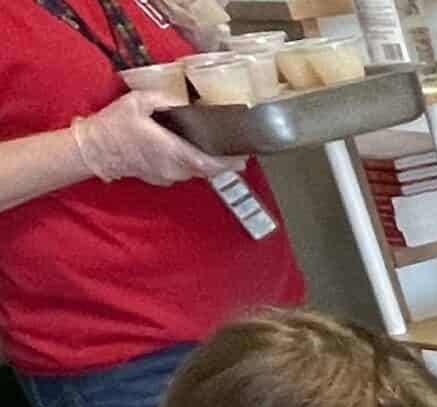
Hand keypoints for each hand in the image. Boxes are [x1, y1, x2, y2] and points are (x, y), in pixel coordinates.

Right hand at [72, 92, 240, 185]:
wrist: (94, 149)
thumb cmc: (114, 125)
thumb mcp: (137, 102)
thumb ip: (164, 100)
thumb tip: (184, 99)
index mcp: (172, 151)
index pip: (209, 163)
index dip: (229, 162)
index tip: (243, 157)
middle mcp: (175, 169)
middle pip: (208, 169)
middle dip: (223, 161)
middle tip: (236, 150)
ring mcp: (168, 177)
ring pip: (197, 172)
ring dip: (208, 162)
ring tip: (218, 149)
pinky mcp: (161, 179)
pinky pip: (184, 172)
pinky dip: (192, 163)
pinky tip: (192, 151)